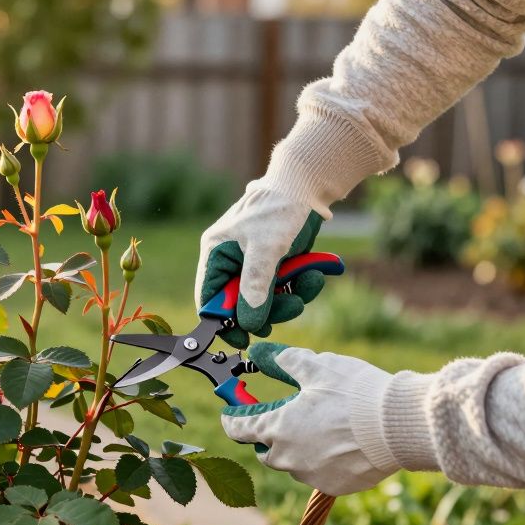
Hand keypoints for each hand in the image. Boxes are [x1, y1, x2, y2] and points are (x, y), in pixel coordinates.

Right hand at [195, 183, 327, 347]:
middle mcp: (230, 261)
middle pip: (240, 305)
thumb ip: (255, 286)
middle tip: (292, 307)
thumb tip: (248, 323)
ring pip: (265, 300)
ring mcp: (254, 263)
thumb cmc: (280, 208)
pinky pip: (283, 289)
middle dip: (268, 309)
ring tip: (310, 283)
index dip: (223, 323)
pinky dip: (299, 286)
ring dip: (289, 298)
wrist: (308, 184)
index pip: (209, 300)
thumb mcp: (266, 247)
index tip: (244, 339)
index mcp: (216, 253)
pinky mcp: (274, 264)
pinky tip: (315, 274)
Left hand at [220, 342, 399, 495]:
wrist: (399, 426)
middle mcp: (289, 458)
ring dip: (296, 447)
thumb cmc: (355, 393)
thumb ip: (282, 360)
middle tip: (282, 415)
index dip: (233, 417)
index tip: (232, 411)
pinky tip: (340, 443)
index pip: (239, 428)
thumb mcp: (317, 366)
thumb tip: (257, 352)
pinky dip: (322, 459)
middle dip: (267, 434)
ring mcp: (312, 476)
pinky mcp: (335, 486)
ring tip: (319, 426)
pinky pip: (319, 473)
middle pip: (265, 449)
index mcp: (278, 428)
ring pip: (293, 463)